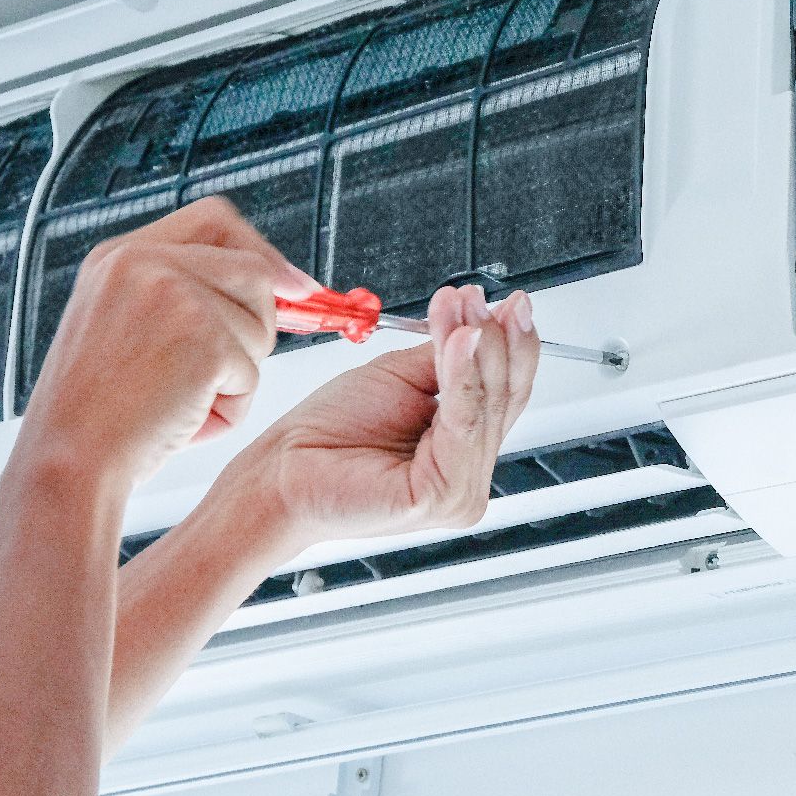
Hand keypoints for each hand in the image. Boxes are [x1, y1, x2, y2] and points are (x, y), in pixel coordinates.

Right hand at [19, 197, 317, 486]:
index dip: (260, 250)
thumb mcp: (123, 326)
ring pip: (261, 324)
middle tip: (221, 372)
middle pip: (254, 271)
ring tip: (181, 401)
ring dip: (238, 374)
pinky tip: (182, 421)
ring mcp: (174, 296)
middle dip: (258, 324)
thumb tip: (286, 282)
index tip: (291, 284)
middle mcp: (143, 263)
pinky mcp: (203, 339)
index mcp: (119, 256)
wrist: (65, 462)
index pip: (215, 220)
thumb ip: (185, 292)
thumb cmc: (98, 413)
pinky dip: (229, 408)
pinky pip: (252, 374)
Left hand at [223, 286, 539, 549]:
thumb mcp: (400, 378)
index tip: (511, 303)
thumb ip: (446, 360)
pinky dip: (463, 377)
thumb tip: (480, 323)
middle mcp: (469, 476)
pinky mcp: (442, 497)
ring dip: (478, 349)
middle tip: (480, 298)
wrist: (281, 471)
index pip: (506, 393)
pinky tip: (459, 342)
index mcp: (462, 450)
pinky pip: (463, 426)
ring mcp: (460, 493)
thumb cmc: (327, 435)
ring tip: (464, 308)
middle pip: (504, 397)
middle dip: (495, 338)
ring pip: (487, 407)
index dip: (514, 345)